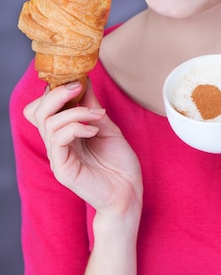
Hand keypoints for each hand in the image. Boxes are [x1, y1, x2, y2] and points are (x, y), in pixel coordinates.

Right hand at [24, 80, 142, 217]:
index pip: (42, 108)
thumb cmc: (119, 164)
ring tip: (97, 115)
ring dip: (75, 111)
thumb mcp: (107, 126)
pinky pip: (58, 140)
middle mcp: (57, 144)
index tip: (77, 81)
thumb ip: (92, 107)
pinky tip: (93, 130)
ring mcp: (58, 157)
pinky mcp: (63, 169)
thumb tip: (85, 80)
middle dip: (57, 93)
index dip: (53, 91)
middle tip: (79, 87)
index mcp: (64, 134)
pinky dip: (75, 127)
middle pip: (37, 112)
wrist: (129, 194)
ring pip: (48, 123)